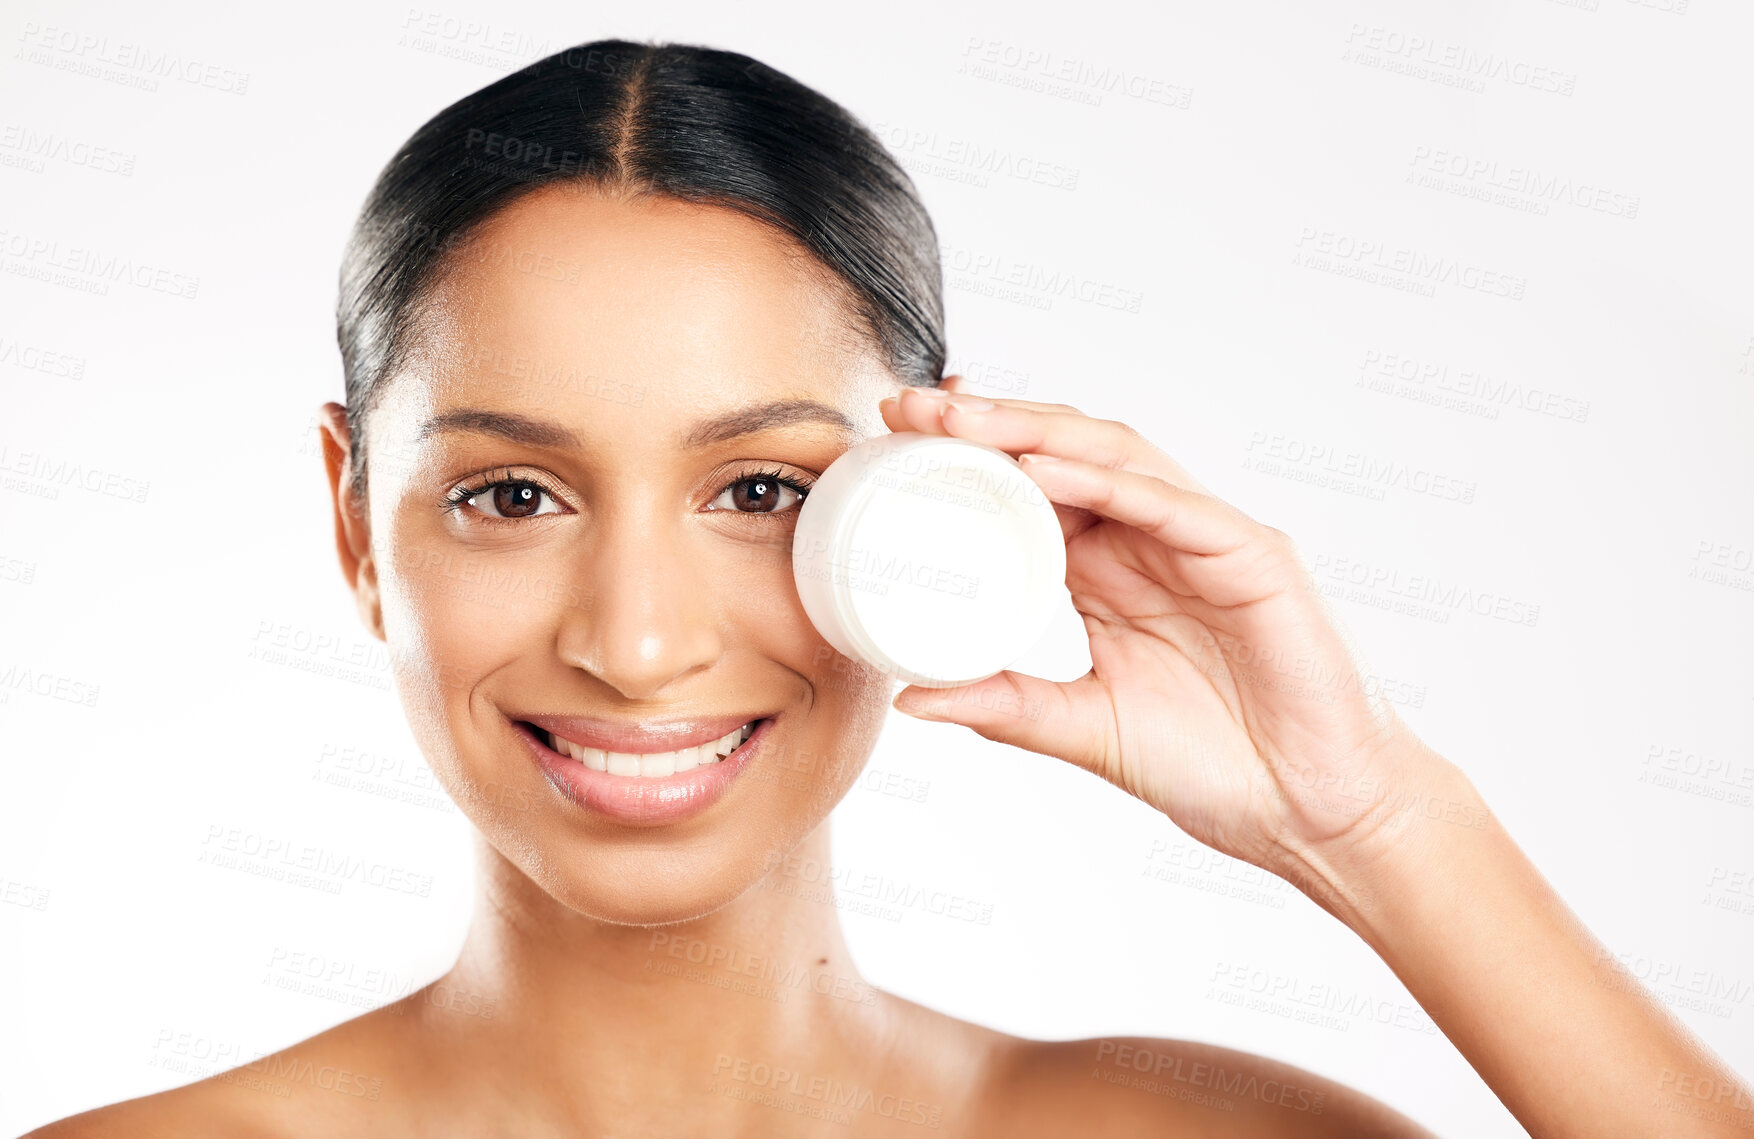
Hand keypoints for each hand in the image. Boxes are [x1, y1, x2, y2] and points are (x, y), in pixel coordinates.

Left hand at [879, 380, 1447, 883]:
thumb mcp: (1085, 730)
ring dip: (1036, 432)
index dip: (969, 456)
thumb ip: (1006, 705)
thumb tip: (910, 697)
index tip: (897, 433)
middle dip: (987, 424)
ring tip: (963, 419)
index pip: (1031, 490)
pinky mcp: (1254, 558)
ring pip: (1116, 458)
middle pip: (1065, 454)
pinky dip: (1109, 483)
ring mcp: (1206, 541)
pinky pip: (1175, 505)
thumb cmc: (1217, 769)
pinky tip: (1046, 470)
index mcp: (1111, 572)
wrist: (1314, 817)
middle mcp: (1154, 541)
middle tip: (910, 406)